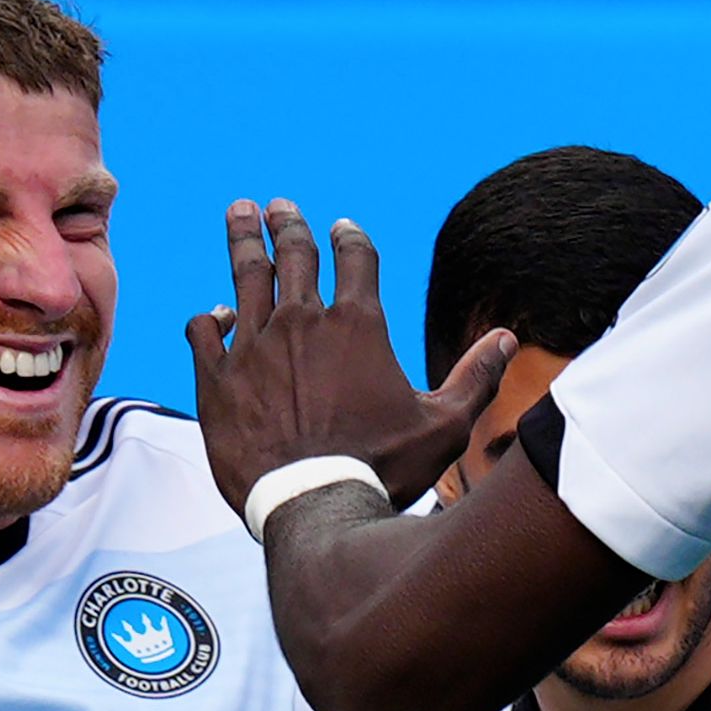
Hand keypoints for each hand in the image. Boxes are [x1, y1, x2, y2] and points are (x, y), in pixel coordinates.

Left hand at [187, 199, 512, 516]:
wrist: (314, 504)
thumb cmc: (383, 468)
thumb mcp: (444, 425)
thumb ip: (474, 377)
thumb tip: (506, 339)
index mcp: (358, 325)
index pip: (355, 259)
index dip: (350, 238)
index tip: (343, 227)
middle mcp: (303, 322)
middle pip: (295, 253)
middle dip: (289, 223)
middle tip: (279, 205)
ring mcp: (254, 346)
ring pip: (246, 275)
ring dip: (244, 240)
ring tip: (240, 212)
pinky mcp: (218, 377)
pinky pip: (203, 332)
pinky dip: (208, 318)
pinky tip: (214, 314)